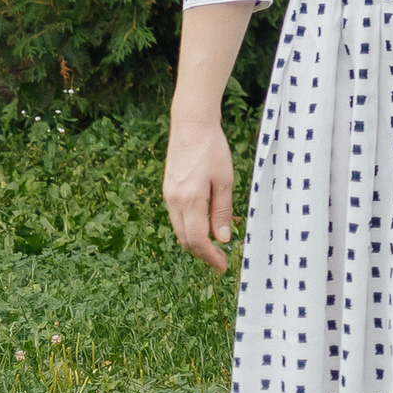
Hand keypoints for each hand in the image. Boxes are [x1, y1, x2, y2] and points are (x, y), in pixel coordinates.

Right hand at [164, 111, 238, 271]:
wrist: (191, 126)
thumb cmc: (213, 150)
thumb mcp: (224, 180)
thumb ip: (222, 211)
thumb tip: (222, 239)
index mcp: (189, 199)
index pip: (196, 239)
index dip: (209, 256)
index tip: (223, 266)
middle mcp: (174, 201)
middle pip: (185, 238)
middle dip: (202, 253)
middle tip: (220, 261)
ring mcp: (168, 196)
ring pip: (179, 229)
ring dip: (195, 241)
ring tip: (215, 248)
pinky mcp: (168, 190)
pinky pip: (178, 217)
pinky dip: (190, 227)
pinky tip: (204, 228)